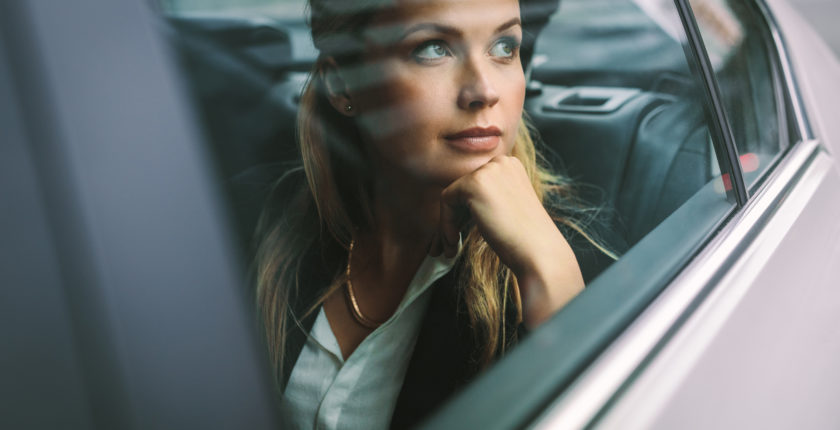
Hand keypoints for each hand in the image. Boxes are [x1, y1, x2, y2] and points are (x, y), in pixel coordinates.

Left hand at [431, 155, 584, 326]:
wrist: (539, 253)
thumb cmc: (526, 240)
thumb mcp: (508, 209)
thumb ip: (488, 200)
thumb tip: (457, 205)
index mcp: (511, 166)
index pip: (476, 185)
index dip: (464, 213)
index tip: (459, 236)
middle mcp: (501, 161)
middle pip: (462, 189)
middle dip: (453, 219)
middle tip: (449, 245)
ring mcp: (488, 170)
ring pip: (452, 196)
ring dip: (448, 225)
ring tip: (449, 250)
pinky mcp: (473, 183)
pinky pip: (446, 201)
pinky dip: (446, 224)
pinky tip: (454, 243)